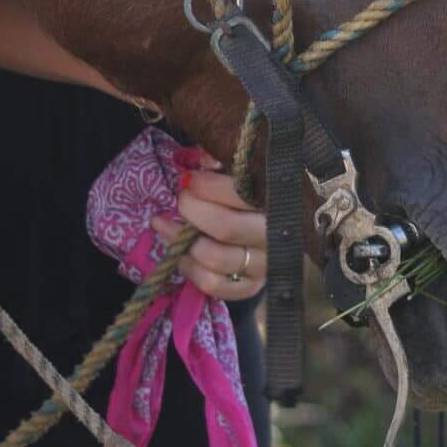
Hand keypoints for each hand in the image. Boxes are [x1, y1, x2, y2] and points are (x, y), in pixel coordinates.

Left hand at [151, 163, 266, 301]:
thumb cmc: (256, 190)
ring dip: (182, 242)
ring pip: (216, 259)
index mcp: (278, 199)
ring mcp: (265, 265)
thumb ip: (224, 159)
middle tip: (182, 199)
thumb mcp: (245, 168)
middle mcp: (275, 235)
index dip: (206, 186)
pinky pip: (214, 286)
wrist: (280, 226)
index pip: (239, 193)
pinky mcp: (253, 287)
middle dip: (192, 210)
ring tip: (166, 225)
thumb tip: (201, 160)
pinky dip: (191, 270)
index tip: (189, 179)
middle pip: (225, 227)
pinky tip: (181, 255)